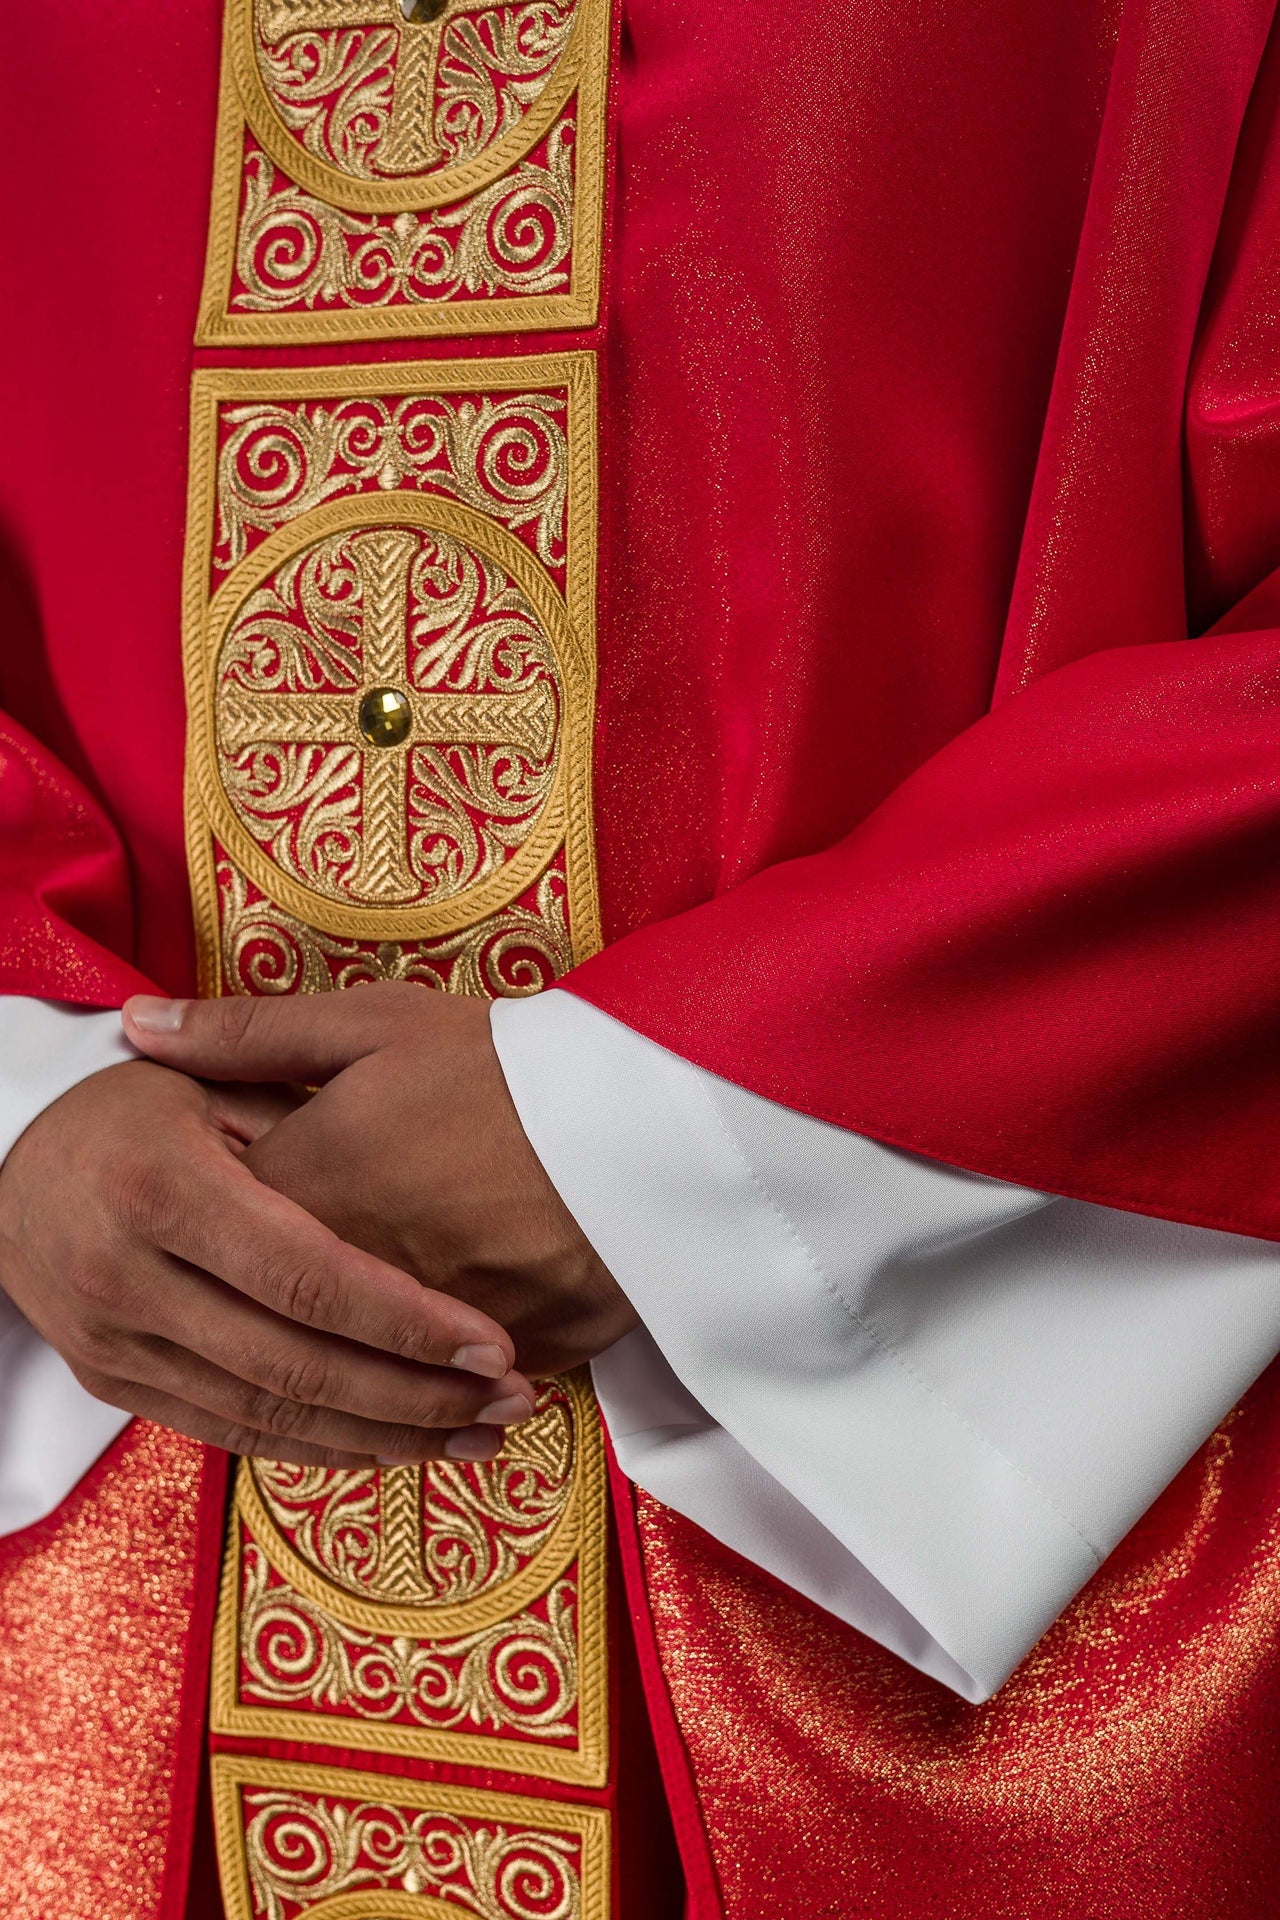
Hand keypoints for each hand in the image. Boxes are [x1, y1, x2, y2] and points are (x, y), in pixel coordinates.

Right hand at [0, 1058, 534, 1466]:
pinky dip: (320, 1447)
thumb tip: (403, 1117)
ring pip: (269, 1419)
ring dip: (385, 1438)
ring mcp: (115, 1345)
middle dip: (417, 1397)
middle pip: (296, 1366)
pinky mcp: (115, 1383)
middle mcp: (130, 1280)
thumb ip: (297, 1111)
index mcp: (163, 1192)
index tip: (490, 1343)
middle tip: (511, 1400)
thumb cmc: (124, 1106)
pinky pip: (230, 1432)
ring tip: (481, 1435)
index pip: (306, 1277)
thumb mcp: (204, 1080)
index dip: (405, 1322)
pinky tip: (397, 1446)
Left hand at [123, 986, 639, 1374]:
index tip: (216, 1230)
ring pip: (362, 1377)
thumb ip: (248, 1033)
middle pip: (280, 1328)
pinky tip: (439, 1387)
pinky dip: (435, 1395)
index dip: (211, 1235)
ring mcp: (432, 1328)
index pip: (220, 1238)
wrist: (645, 1115)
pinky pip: (451, 1392)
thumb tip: (136, 1025)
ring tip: (356, 1368)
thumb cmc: (503, 1061)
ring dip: (353, 1386)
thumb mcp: (374, 1022)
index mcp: (307, 1188)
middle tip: (288, 1309)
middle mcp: (354, 1273)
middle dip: (271, 1326)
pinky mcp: (509, 1355)